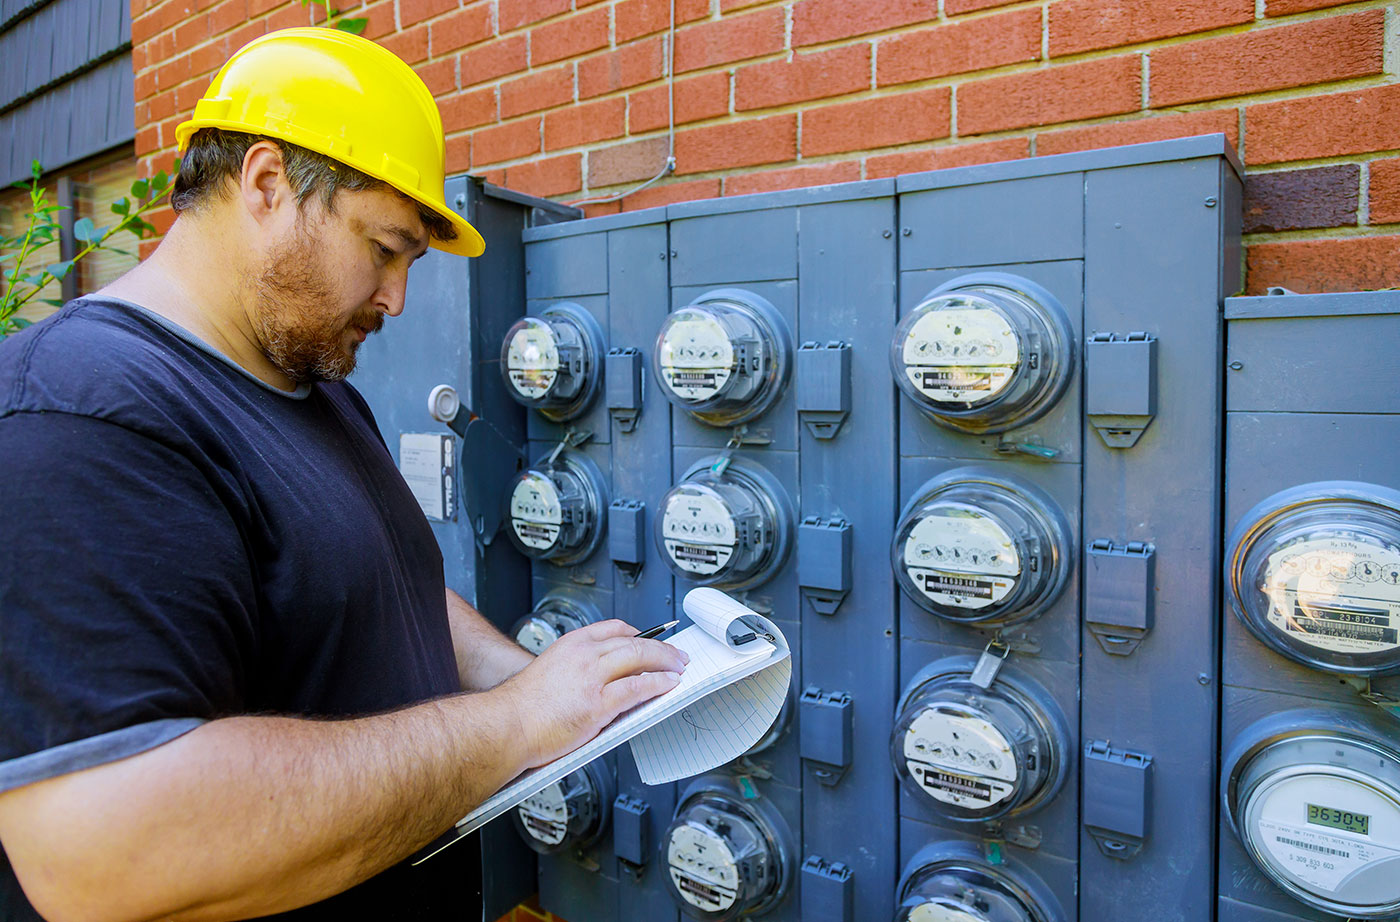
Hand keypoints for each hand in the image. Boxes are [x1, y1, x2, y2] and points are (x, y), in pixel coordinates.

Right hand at [496, 619, 687, 767]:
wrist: (506, 725)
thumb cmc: (522, 708)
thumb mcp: (550, 671)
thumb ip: (577, 670)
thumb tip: (602, 679)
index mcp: (571, 645)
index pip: (613, 628)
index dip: (638, 634)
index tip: (650, 640)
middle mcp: (583, 655)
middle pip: (633, 642)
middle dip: (660, 648)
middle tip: (676, 655)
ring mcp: (592, 678)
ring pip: (640, 658)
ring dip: (665, 662)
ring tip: (679, 667)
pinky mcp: (597, 703)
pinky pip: (637, 687)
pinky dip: (658, 683)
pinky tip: (668, 684)